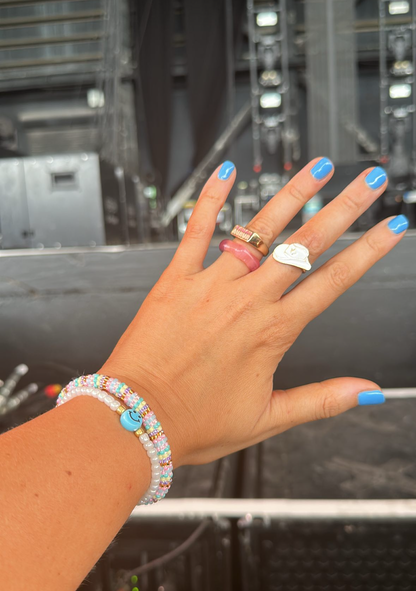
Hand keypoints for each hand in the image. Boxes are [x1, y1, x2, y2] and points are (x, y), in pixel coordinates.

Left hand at [101, 158, 406, 469]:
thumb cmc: (194, 424)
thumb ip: (322, 400)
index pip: (333, 282)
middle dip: (344, 208)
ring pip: (259, 229)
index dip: (368, 251)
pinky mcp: (175, 280)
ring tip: (318, 166)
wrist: (135, 420)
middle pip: (306, 245)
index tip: (391, 228)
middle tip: (369, 182)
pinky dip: (210, 198)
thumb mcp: (268, 419)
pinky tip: (226, 172)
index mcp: (272, 333)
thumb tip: (368, 393)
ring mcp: (210, 286)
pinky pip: (196, 230)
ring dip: (292, 194)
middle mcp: (246, 302)